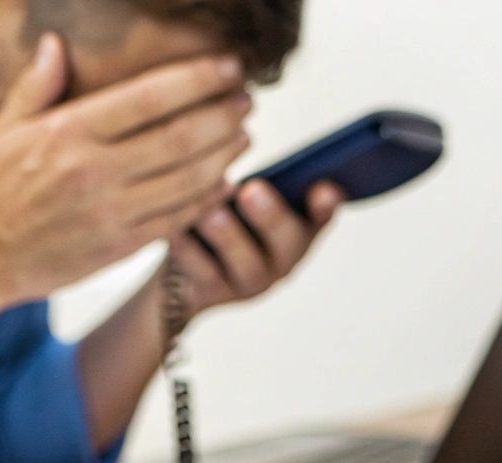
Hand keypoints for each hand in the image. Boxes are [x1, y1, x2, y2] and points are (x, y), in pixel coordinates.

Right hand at [0, 33, 252, 303]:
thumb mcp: (3, 129)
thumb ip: (36, 85)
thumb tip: (56, 42)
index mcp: (67, 134)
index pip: (149, 97)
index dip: (198, 79)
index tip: (228, 66)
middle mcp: (93, 173)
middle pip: (180, 138)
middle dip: (223, 115)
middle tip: (246, 100)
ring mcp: (109, 214)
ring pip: (188, 181)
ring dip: (224, 155)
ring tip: (243, 134)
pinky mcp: (118, 248)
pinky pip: (176, 220)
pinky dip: (207, 199)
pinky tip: (223, 180)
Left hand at [166, 178, 344, 319]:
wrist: (182, 272)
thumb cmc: (223, 214)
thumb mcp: (243, 193)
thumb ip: (256, 175)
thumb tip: (236, 131)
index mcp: (300, 224)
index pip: (322, 214)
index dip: (325, 204)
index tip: (322, 187)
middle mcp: (284, 257)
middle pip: (288, 240)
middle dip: (270, 215)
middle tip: (251, 190)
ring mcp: (250, 280)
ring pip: (247, 264)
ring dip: (228, 235)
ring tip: (211, 212)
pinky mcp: (214, 293)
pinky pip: (204, 274)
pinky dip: (189, 251)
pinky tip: (176, 231)